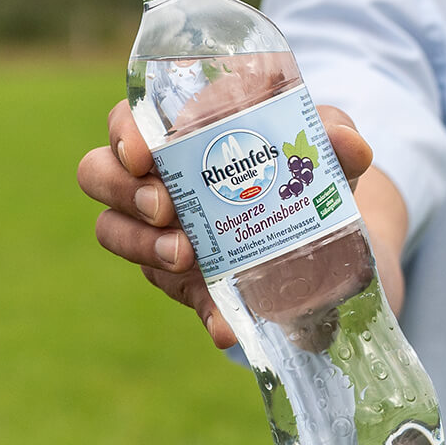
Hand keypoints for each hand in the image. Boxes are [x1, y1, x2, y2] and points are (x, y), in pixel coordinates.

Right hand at [76, 99, 378, 348]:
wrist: (339, 235)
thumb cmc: (312, 166)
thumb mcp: (327, 144)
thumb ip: (335, 134)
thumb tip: (347, 144)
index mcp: (181, 131)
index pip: (128, 121)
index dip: (125, 132)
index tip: (145, 152)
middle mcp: (158, 178)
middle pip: (98, 173)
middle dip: (123, 191)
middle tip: (164, 206)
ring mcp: (164, 232)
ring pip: (114, 231)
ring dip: (141, 244)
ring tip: (184, 255)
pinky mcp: (191, 283)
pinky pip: (184, 298)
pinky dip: (205, 311)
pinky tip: (223, 322)